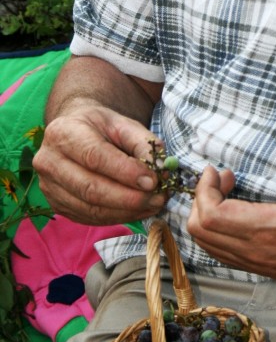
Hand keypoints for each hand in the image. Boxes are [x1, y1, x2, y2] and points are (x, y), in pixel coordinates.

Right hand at [33, 99, 166, 224]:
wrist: (75, 133)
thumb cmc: (101, 127)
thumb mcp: (123, 124)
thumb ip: (143, 143)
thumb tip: (160, 169)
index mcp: (62, 133)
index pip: (95, 156)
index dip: (125, 172)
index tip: (153, 181)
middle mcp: (49, 161)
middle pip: (90, 188)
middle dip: (129, 197)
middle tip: (158, 198)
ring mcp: (49, 187)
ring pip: (91, 208)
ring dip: (127, 211)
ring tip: (154, 204)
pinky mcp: (57, 206)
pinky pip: (90, 217)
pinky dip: (118, 217)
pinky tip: (139, 210)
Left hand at [187, 134, 275, 313]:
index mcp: (272, 230)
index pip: (212, 216)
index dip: (204, 190)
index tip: (217, 169)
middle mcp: (257, 249)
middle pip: (200, 230)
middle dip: (201, 198)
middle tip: (222, 176)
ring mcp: (257, 262)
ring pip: (207, 244)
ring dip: (207, 213)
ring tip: (227, 189)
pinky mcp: (262, 268)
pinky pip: (221, 252)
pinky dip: (216, 230)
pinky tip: (237, 211)